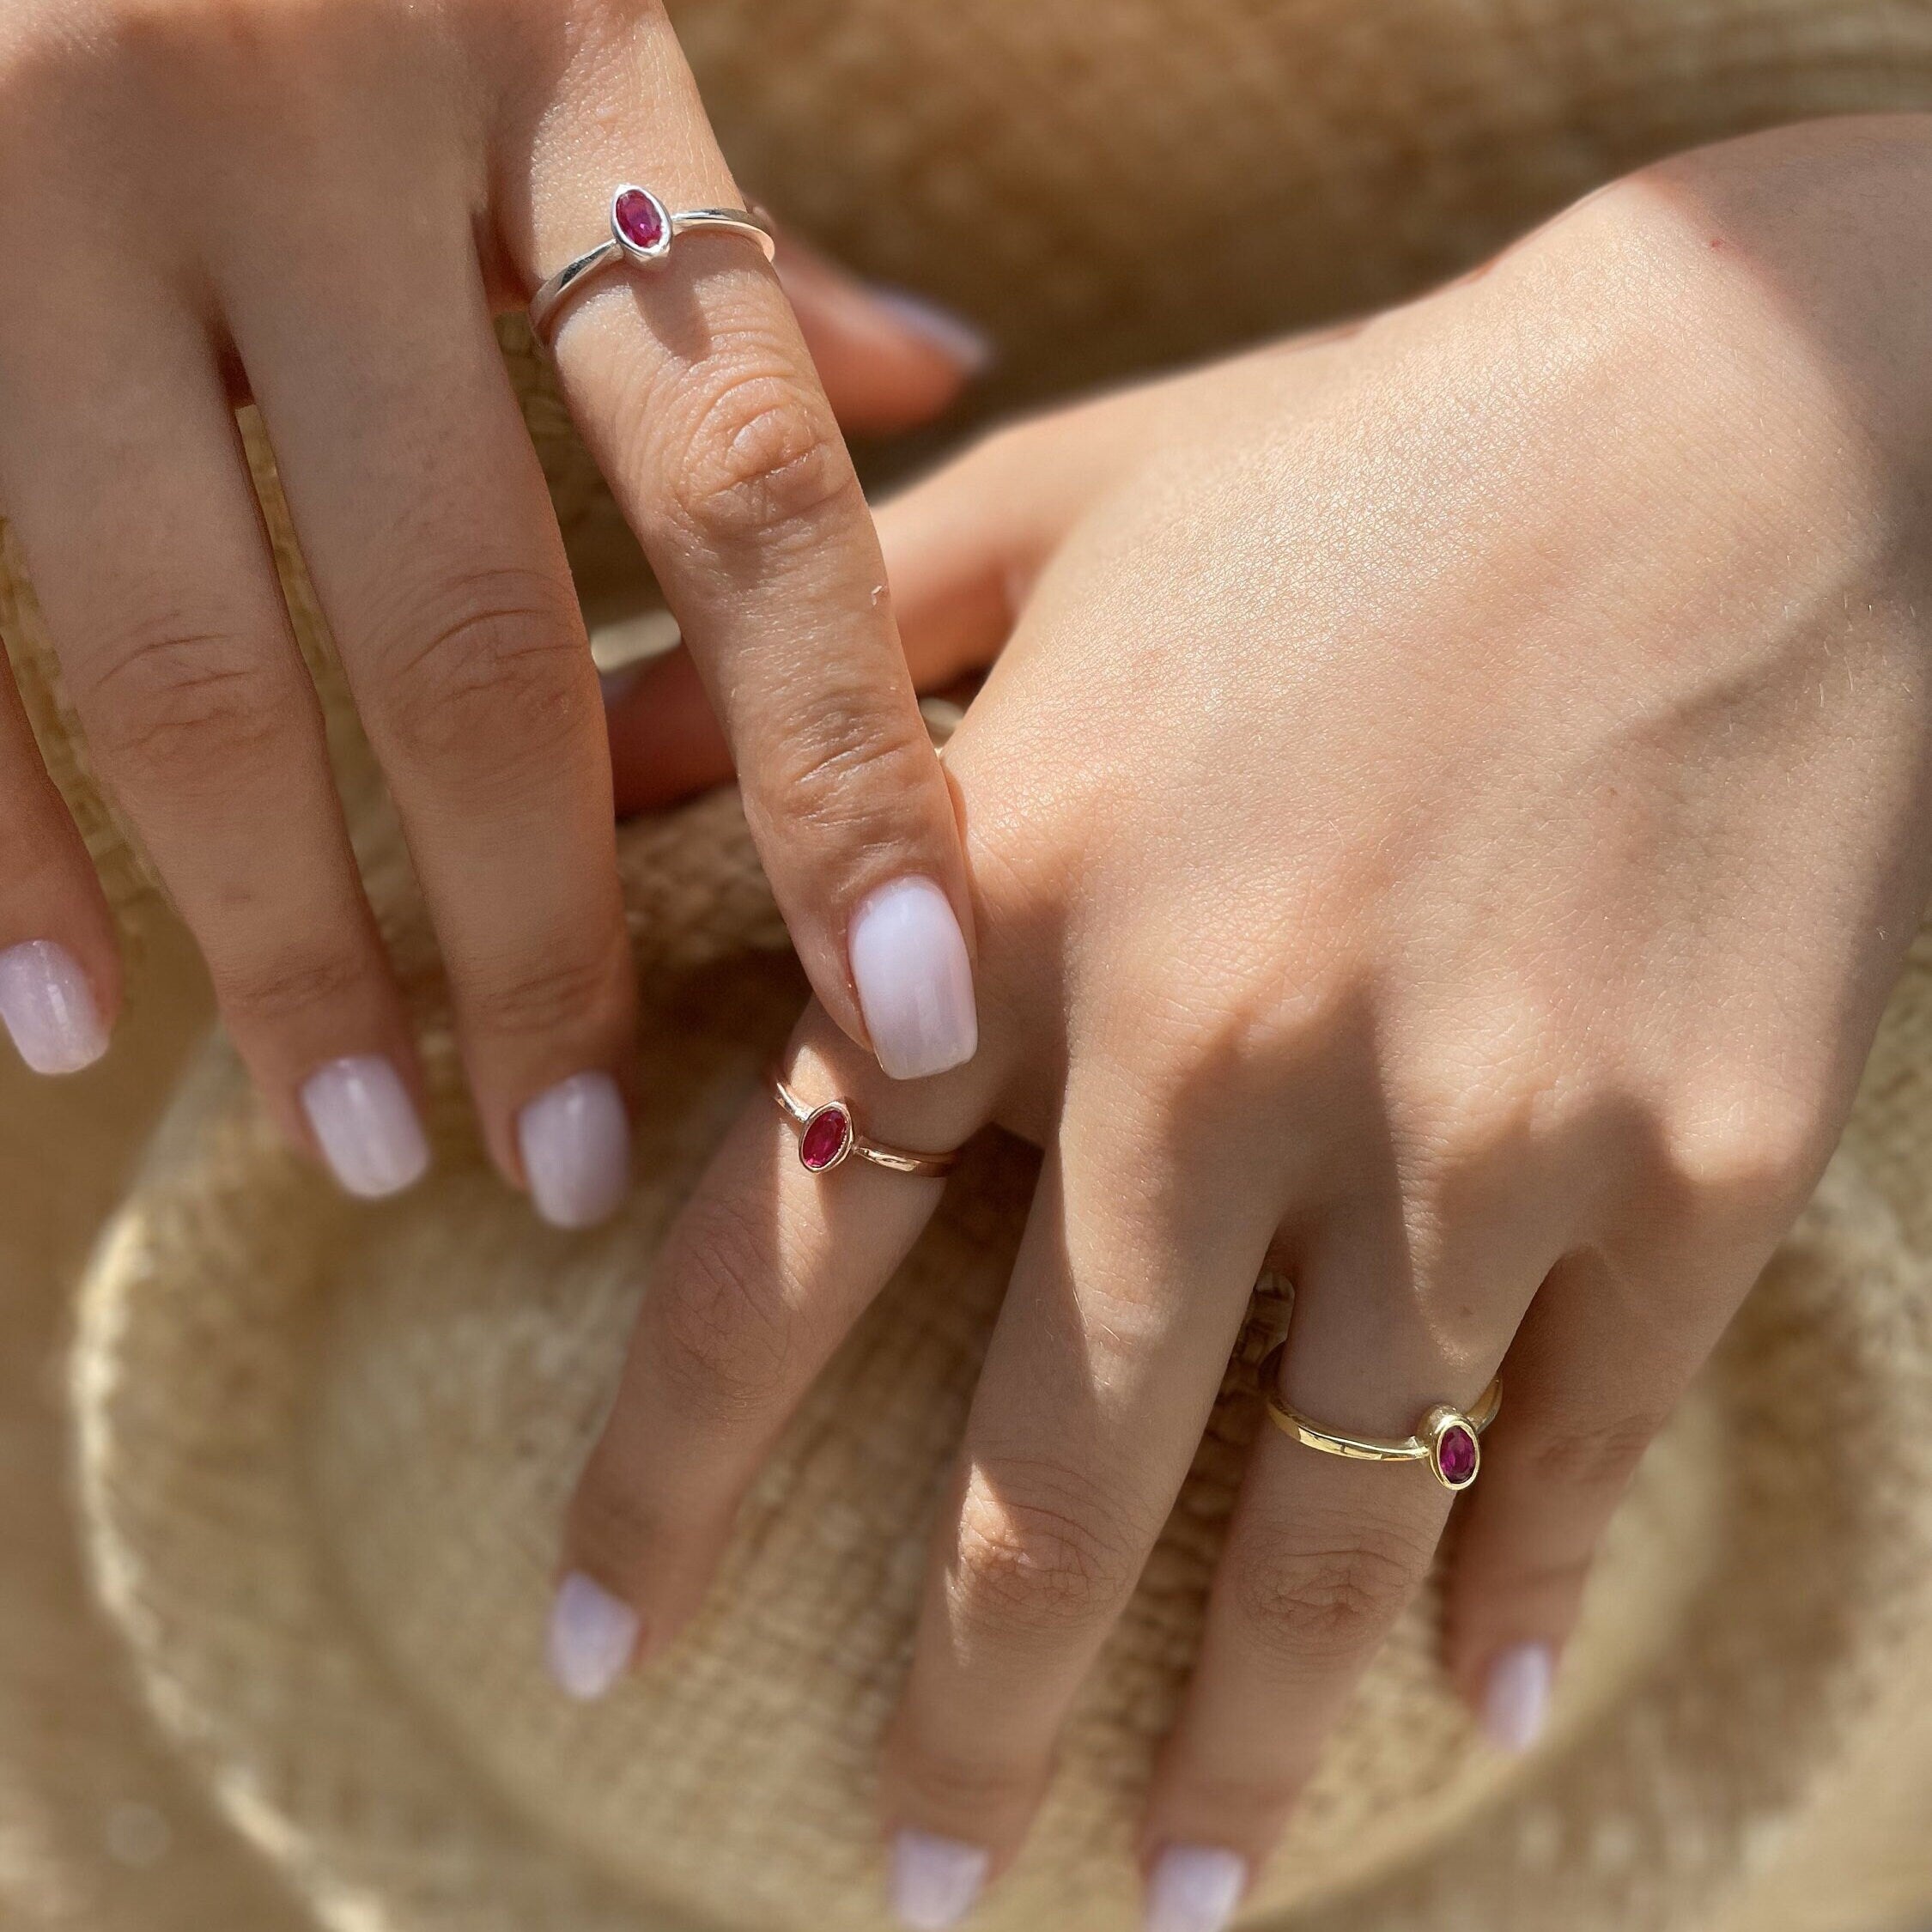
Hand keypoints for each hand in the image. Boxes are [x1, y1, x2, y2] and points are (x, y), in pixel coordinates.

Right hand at [0, 0, 986, 1223]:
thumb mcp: (549, 3)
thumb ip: (724, 229)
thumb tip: (937, 382)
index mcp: (545, 54)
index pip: (756, 494)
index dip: (848, 777)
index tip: (916, 1025)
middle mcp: (293, 102)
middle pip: (473, 638)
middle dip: (535, 944)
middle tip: (576, 1168)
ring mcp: (28, 160)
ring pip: (195, 671)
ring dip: (293, 955)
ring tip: (370, 1149)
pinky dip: (9, 854)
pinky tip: (84, 1028)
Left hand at [568, 116, 1931, 1925]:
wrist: (1761, 420)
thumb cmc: (1374, 456)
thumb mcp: (1047, 506)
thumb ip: (799, 675)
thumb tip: (572, 772)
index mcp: (1034, 899)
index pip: (782, 1260)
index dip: (665, 1477)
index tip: (591, 1649)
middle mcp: (1228, 1059)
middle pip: (1047, 1480)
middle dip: (961, 1714)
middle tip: (906, 1886)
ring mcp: (1476, 1136)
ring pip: (1321, 1525)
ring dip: (1239, 1741)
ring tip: (1178, 1899)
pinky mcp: (1687, 1169)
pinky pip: (1573, 1441)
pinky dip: (1514, 1586)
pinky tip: (1472, 1691)